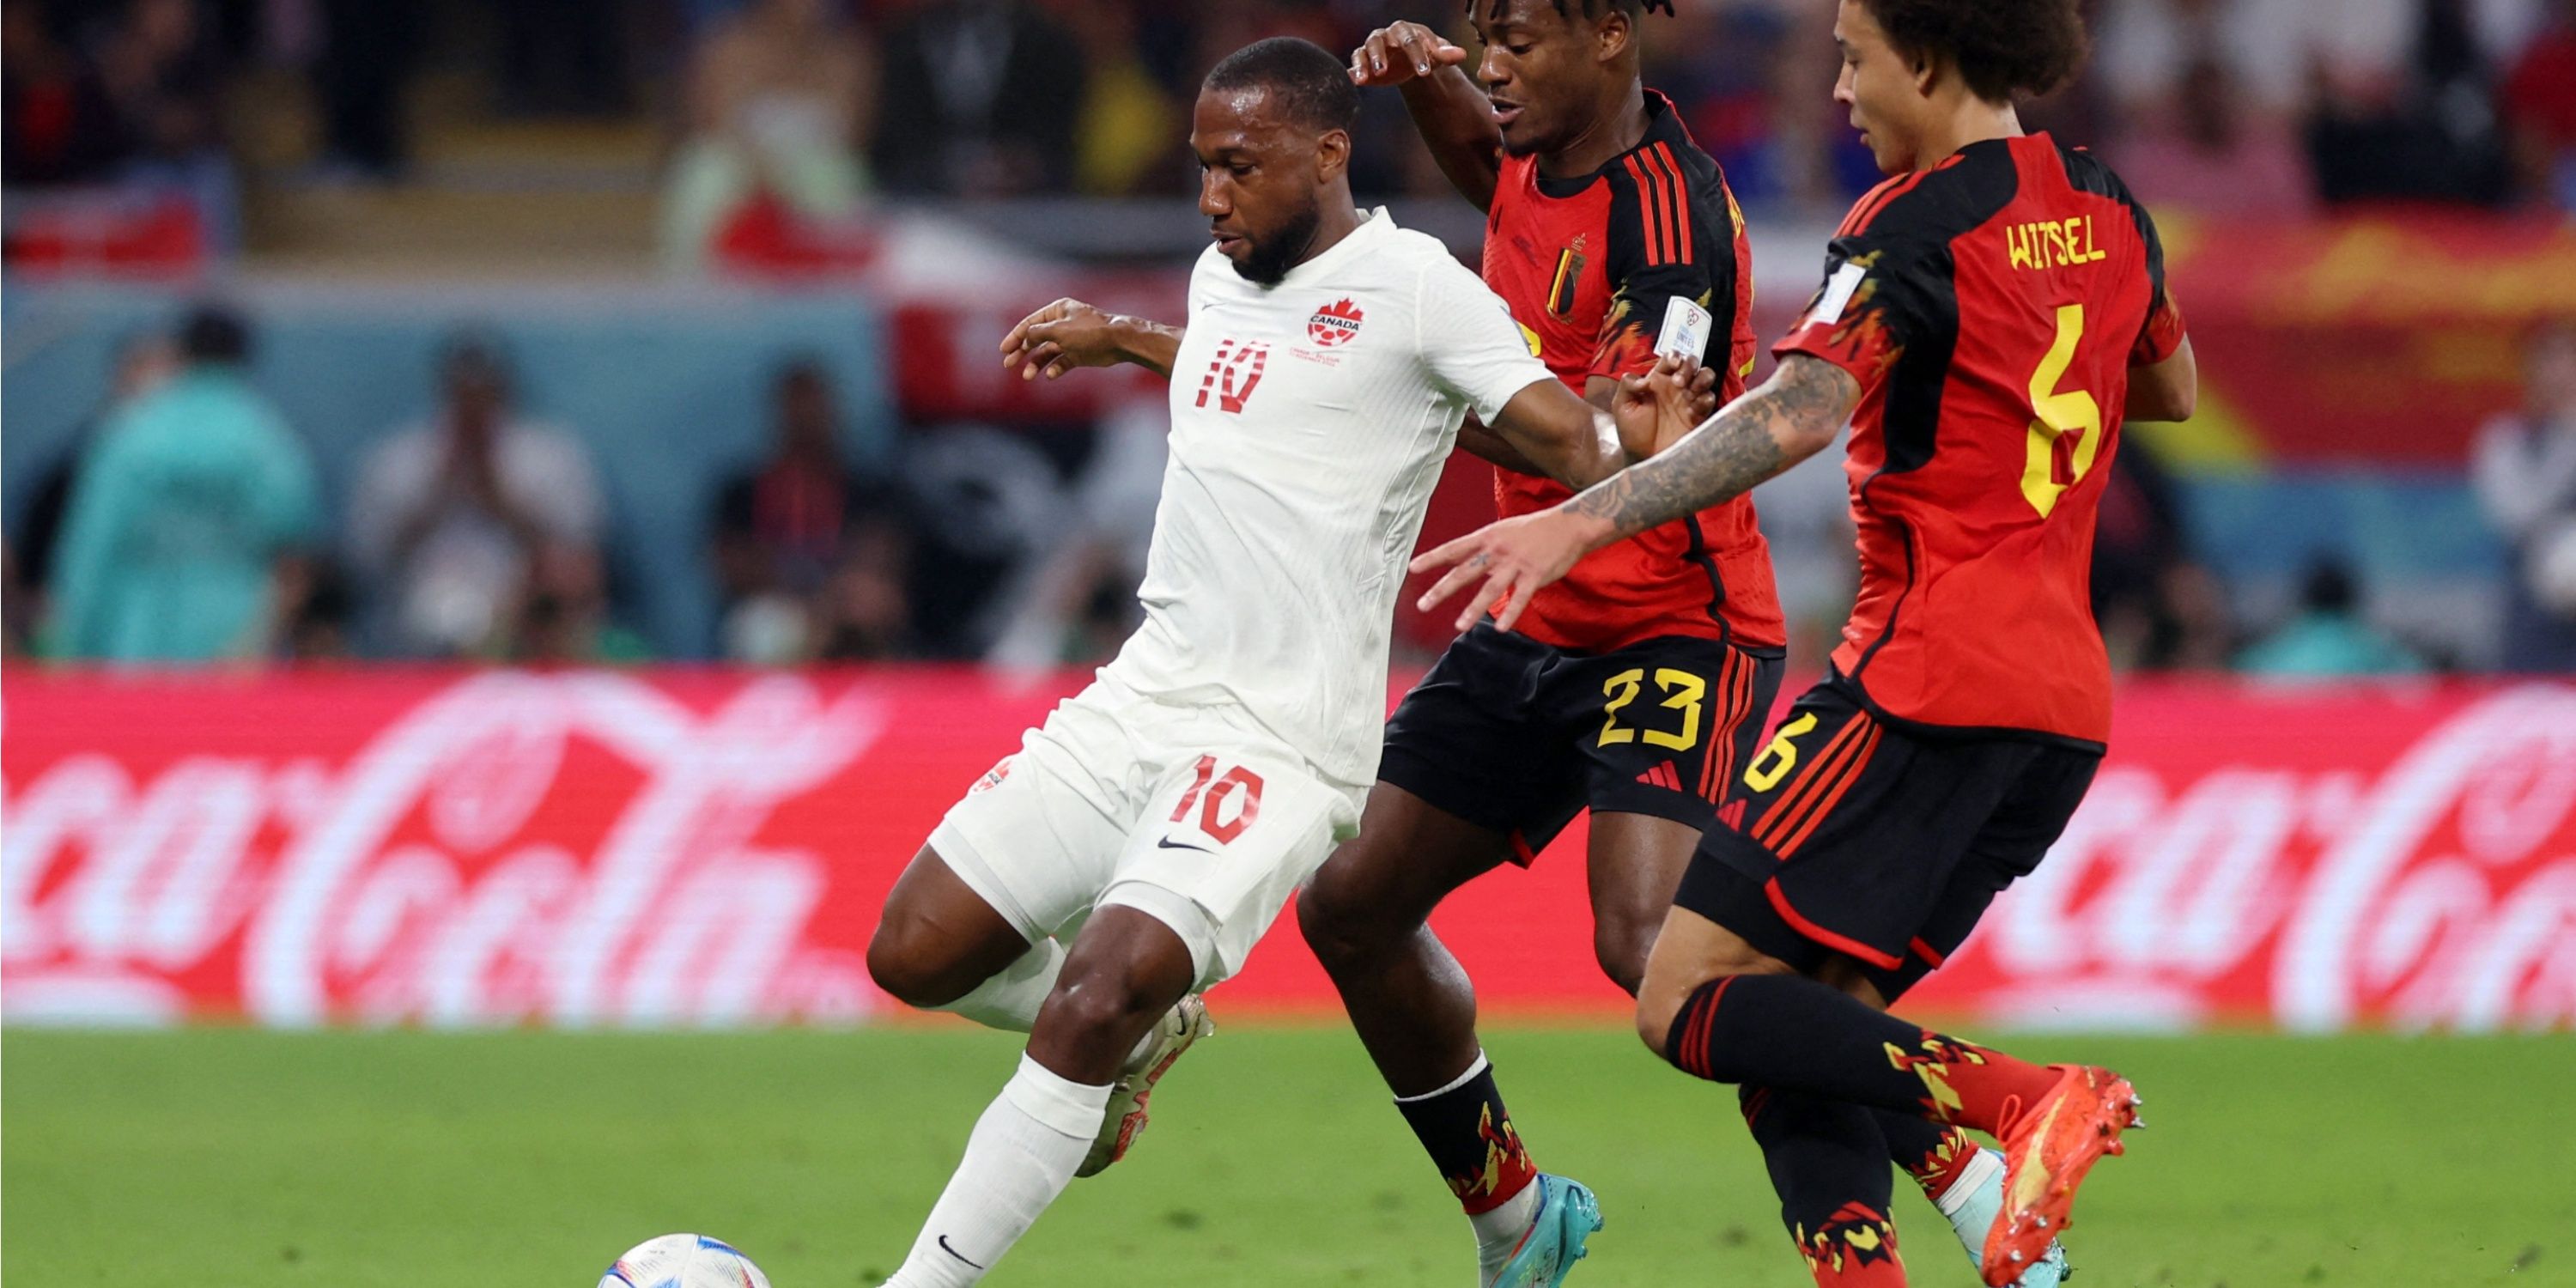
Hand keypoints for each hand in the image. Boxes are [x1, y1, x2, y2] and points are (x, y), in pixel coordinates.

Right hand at [1000, 298, 1129, 380]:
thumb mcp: (1058, 330)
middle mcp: (1062, 324)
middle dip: (1022, 352)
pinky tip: (1049, 375)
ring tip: (1027, 376)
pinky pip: (1061, 362)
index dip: (1015, 336)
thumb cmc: (1090, 331)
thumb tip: (1025, 337)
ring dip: (1036, 364)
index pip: (1030, 323)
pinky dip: (1054, 368)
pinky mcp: (1078, 354)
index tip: (1003, 350)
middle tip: (1008, 364)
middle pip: (1036, 339)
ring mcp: (1070, 340)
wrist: (1118, 342)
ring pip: (1047, 353)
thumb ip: (1038, 333)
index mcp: (1057, 311)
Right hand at [1348, 21, 1468, 86]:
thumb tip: (1461, 54)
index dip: (1417, 56)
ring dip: (1364, 63)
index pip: (1411, 41)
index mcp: (1406, 31)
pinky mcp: (1364, 58)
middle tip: (1382, 70)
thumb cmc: (1425, 52)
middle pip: (1380, 40)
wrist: (1411, 57)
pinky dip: (1354, 69)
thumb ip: (1446, 54)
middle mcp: (1387, 35)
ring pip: (1365, 49)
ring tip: (1364, 78)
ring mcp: (1373, 45)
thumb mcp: (1436, 54)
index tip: (1424, 73)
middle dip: (1379, 55)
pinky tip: (1355, 81)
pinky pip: (1356, 60)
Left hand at [1409, 508, 1613, 633]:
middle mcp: (1497, 550)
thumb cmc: (1535, 529)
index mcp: (1487, 537)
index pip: (1454, 549)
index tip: (1413, 568)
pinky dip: (1511, 614)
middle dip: (1442, 590)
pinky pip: (1520, 598)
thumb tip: (1464, 558)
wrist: (1569, 525)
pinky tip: (1500, 628)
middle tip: (1423, 605)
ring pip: (1490, 590)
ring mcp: (1516, 564)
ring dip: (1473, 609)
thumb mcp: (1503, 530)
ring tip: (1459, 626)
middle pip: (1465, 572)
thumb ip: (1484, 546)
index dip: (1433, 558)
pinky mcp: (1534, 576)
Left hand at [1613, 355, 1717, 459]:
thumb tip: (1645, 379)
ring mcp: (1689, 400)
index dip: (1674, 357)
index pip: (1671, 359)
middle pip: (1691, 363)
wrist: (1644, 458)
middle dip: (1689, 366)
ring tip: (1692, 389)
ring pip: (1706, 376)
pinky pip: (1710, 399)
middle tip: (1678, 382)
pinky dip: (1705, 399)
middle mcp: (1676, 387)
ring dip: (1703, 377)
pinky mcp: (1699, 415)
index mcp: (1657, 381)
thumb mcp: (1621, 406)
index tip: (1672, 365)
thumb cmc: (1632, 432)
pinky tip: (1694, 408)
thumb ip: (1628, 386)